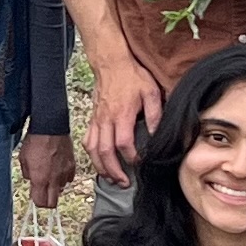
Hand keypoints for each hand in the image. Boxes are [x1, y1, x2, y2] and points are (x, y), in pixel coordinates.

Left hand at [19, 130, 76, 209]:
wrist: (50, 127)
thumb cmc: (34, 141)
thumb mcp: (23, 159)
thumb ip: (28, 174)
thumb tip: (31, 179)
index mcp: (40, 179)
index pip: (41, 203)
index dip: (37, 201)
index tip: (34, 195)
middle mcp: (54, 180)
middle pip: (53, 203)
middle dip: (47, 200)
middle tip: (42, 192)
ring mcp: (64, 173)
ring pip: (61, 189)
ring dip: (55, 186)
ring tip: (49, 175)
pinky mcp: (72, 166)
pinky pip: (69, 178)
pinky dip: (63, 177)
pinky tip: (58, 169)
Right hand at [83, 51, 161, 182]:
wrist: (111, 62)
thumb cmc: (132, 76)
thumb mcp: (150, 91)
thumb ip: (155, 114)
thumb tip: (157, 134)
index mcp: (122, 114)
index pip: (123, 144)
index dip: (132, 158)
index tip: (141, 164)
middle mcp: (106, 120)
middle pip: (105, 152)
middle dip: (114, 171)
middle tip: (124, 183)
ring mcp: (97, 120)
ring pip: (93, 149)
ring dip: (101, 167)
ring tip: (111, 178)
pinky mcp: (92, 118)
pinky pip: (88, 140)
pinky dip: (91, 154)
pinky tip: (99, 162)